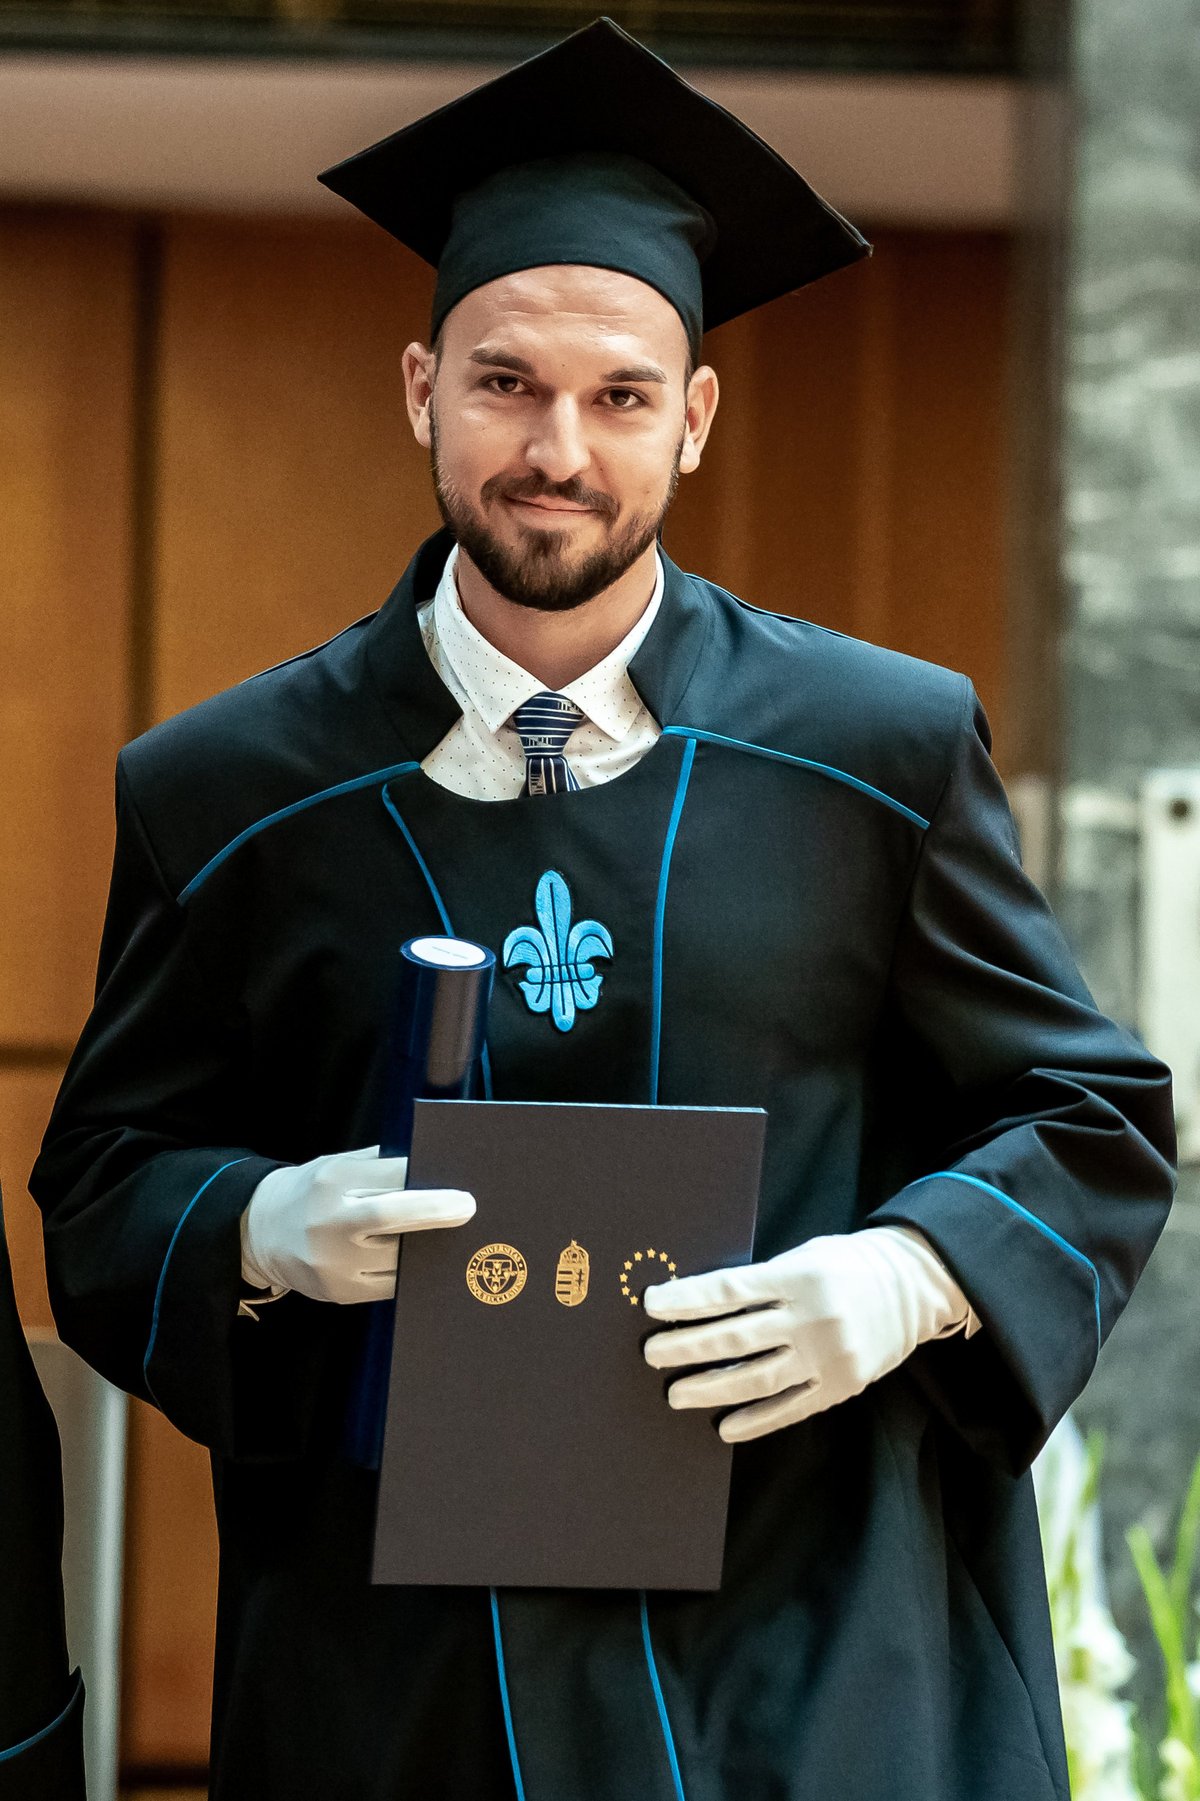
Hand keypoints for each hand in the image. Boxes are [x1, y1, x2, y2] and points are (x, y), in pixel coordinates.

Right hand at [241, 1146, 475, 1304]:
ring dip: (427, 1249)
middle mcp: (328, 1221)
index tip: (460, 1190)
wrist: (260, 1231)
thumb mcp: (338, 1166)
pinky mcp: (338, 1292)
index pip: (388, 1178)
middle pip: (390, 1216)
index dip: (426, 1184)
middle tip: (468, 1209)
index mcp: (332, 1181)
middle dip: (434, 1213)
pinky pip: (388, 1284)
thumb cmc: (314, 1192)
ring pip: (395, 1257)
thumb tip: (435, 1172)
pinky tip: (426, 1263)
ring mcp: (331, 1261)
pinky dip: (411, 1273)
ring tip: (452, 1240)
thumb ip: (379, 1168)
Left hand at [642, 1227, 968, 1443]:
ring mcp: (829, 1355)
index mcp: (799, 1276)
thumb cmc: (847, 1264)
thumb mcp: (804, 1258)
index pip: (729, 1290)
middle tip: (651, 1355)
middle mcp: (812, 1317)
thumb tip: (700, 1304)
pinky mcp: (843, 1385)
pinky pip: (791, 1407)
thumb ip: (762, 1282)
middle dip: (687, 1347)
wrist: (915, 1284)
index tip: (652, 1306)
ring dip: (711, 1388)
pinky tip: (726, 1426)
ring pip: (758, 1377)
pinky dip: (756, 1419)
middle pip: (736, 1336)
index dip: (687, 1300)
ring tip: (676, 1394)